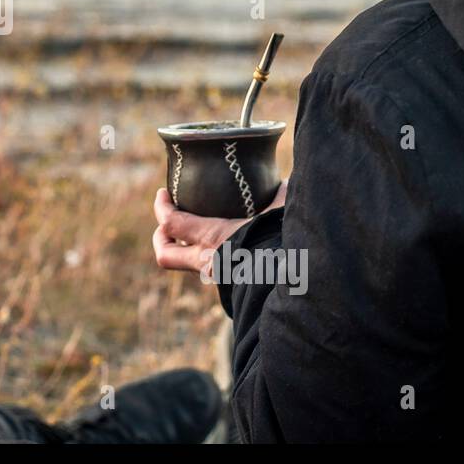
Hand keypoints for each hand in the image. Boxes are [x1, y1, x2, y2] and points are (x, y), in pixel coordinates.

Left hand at [151, 179, 286, 272]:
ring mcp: (219, 277)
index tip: (163, 193)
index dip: (161, 207)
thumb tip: (284, 178)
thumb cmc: (289, 240)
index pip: (171, 223)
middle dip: (161, 238)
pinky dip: (211, 255)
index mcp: (214, 238)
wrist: (302, 281)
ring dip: (187, 248)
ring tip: (195, 233)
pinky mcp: (232, 285)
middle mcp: (209, 261)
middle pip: (167, 255)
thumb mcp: (283, 209)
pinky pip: (211, 268)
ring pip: (189, 264)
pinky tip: (228, 244)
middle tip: (165, 224)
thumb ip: (279, 191)